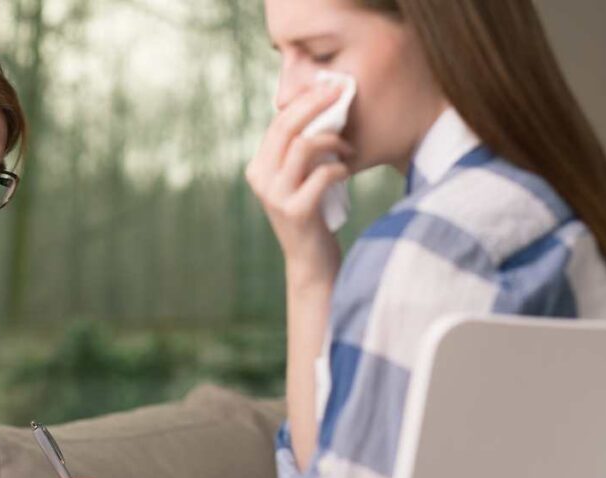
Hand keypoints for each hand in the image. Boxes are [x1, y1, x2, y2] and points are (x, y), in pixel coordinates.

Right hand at [246, 83, 352, 283]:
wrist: (312, 264)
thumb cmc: (313, 216)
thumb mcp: (298, 181)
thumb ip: (298, 154)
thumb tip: (322, 110)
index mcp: (257, 168)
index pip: (278, 123)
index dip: (303, 101)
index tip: (328, 87)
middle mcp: (260, 180)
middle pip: (285, 127)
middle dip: (315, 104)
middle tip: (340, 93)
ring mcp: (276, 196)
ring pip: (303, 146)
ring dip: (332, 141)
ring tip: (348, 148)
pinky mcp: (296, 211)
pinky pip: (322, 175)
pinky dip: (340, 168)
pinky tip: (347, 172)